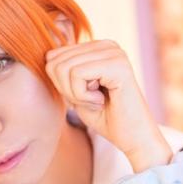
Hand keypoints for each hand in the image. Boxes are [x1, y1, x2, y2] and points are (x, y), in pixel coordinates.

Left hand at [44, 39, 170, 168]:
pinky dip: (82, 96)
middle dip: (66, 90)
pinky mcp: (117, 64)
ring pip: (64, 68)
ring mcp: (114, 52)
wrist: (134, 139)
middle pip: (56, 62)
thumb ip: (64, 72)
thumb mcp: (76, 92)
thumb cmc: (107, 119)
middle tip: (91, 102)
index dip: (60, 85)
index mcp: (98, 47)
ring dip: (75, 94)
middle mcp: (107, 44)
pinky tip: (101, 101)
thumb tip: (48, 56)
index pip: (54, 57)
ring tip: (97, 101)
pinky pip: (77, 74)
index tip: (84, 97)